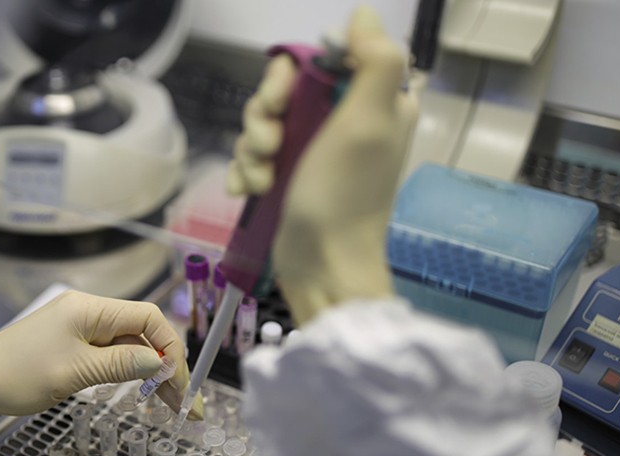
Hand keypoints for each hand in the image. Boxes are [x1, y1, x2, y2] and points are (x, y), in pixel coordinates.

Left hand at [0, 290, 201, 417]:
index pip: (147, 318)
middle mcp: (89, 312)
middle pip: (143, 334)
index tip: (180, 380)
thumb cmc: (17, 375)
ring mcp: (82, 328)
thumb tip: (160, 364)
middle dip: (168, 366)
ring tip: (174, 406)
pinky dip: (132, 374)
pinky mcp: (75, 344)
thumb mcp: (73, 373)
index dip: (170, 347)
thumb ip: (120, 365)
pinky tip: (148, 393)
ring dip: (154, 374)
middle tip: (187, 403)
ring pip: (131, 348)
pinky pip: (113, 355)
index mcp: (89, 309)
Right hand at [230, 6, 417, 324]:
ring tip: (261, 178)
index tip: (280, 97)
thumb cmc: (345, 195)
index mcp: (372, 102)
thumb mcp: (368, 122)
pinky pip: (254, 158)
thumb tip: (364, 14)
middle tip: (269, 145)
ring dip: (252, 150)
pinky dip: (245, 172)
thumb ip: (374, 60)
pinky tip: (245, 192)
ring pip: (263, 125)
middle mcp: (343, 123)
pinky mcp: (288, 180)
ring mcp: (312, 153)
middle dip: (264, 116)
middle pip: (283, 91)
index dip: (291, 73)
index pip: (322, 59)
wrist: (323, 266)